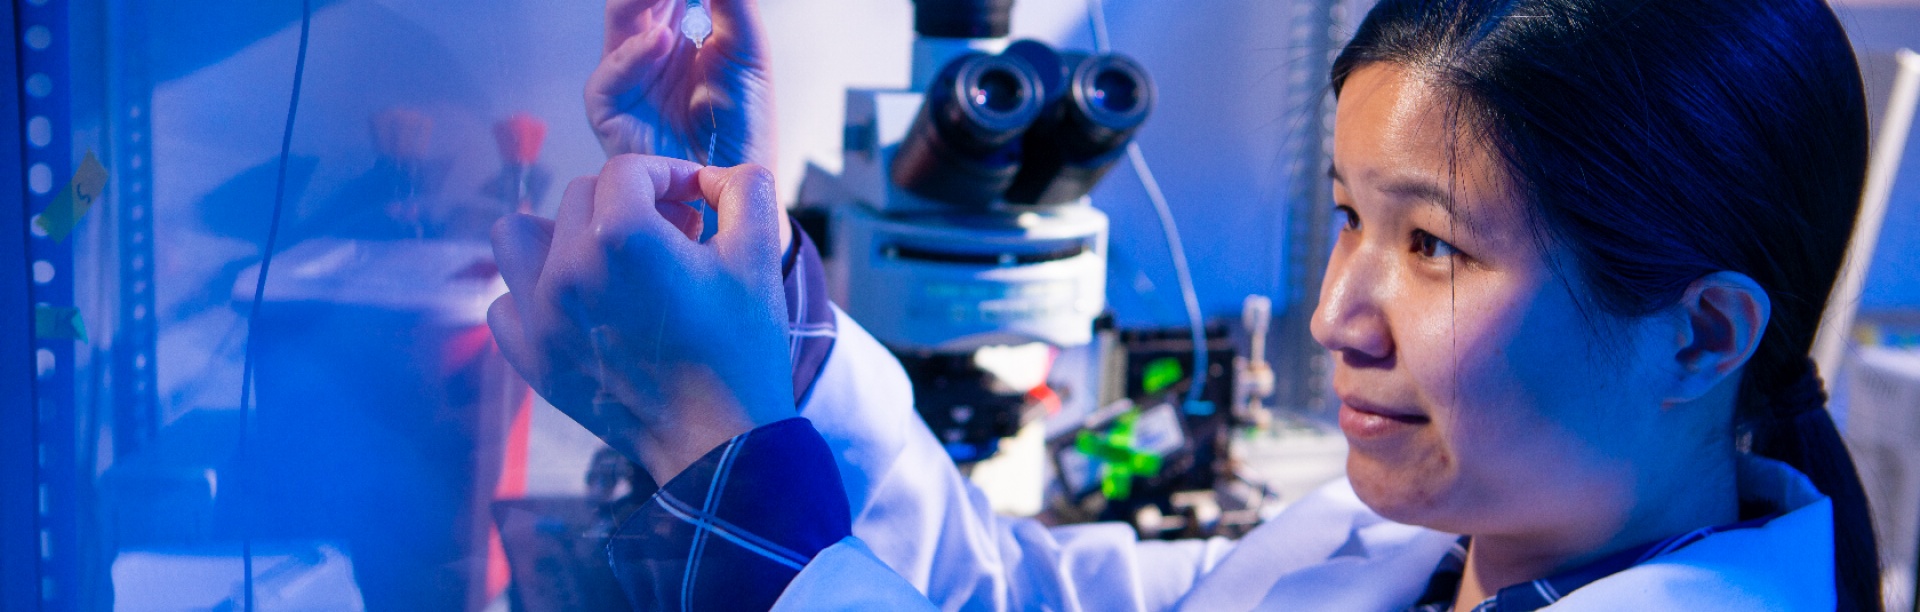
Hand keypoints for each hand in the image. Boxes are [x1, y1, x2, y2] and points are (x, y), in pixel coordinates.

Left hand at [489, 154, 794, 483]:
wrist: (721, 439)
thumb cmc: (743, 346)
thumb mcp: (760, 254)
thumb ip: (741, 186)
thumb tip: (710, 176)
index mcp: (622, 236)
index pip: (629, 170)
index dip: (669, 176)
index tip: (695, 203)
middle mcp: (568, 270)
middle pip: (579, 196)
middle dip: (627, 204)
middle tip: (669, 240)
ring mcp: (542, 316)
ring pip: (519, 237)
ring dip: (560, 235)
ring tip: (604, 260)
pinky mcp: (531, 357)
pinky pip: (507, 301)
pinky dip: (537, 296)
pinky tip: (584, 307)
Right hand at [586, 0, 774, 168]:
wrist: (738, 183)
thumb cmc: (744, 125)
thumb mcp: (748, 52)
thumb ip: (732, 4)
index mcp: (681, 31)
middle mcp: (649, 50)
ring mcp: (627, 77)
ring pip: (619, 22)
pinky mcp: (610, 111)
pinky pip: (608, 75)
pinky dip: (633, 55)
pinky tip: (662, 42)